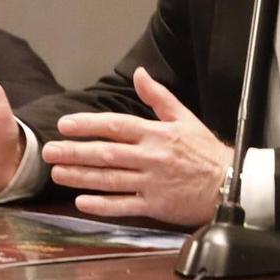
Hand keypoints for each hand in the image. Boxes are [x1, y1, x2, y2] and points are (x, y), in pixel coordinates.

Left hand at [39, 67, 227, 224]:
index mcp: (156, 134)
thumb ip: (158, 97)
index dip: (88, 125)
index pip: (116, 125)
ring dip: (81, 176)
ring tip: (58, 173)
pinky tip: (82, 202)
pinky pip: (124, 206)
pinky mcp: (155, 206)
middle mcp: (151, 157)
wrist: (230, 184)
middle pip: (106, 153)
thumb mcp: (184, 118)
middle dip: (75, 152)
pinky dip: (102, 205)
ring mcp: (151, 183)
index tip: (65, 125)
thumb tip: (139, 74)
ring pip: (110, 179)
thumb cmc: (206, 152)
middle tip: (49, 152)